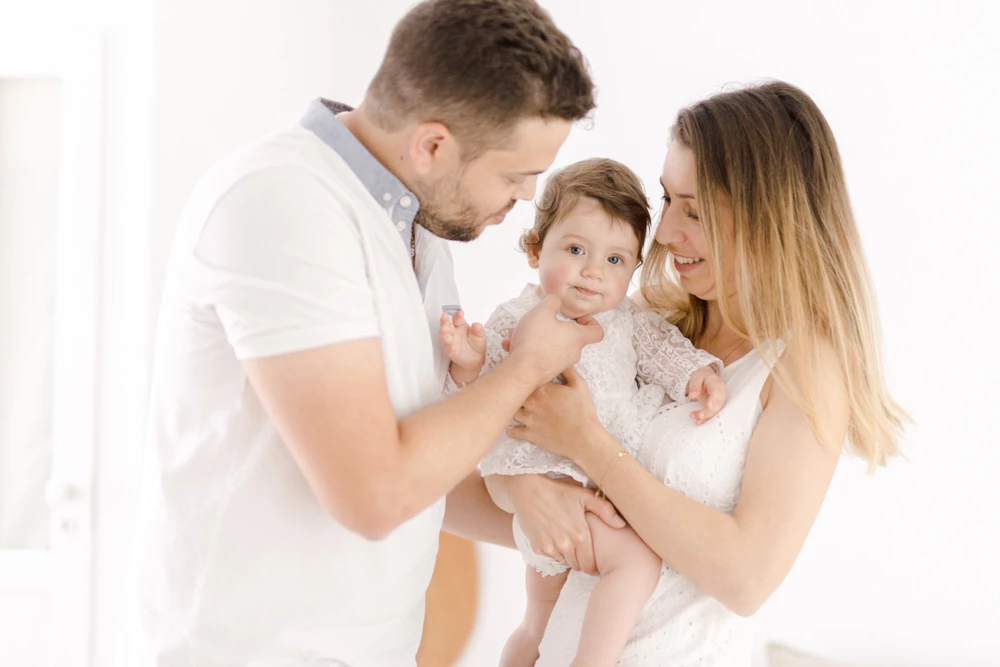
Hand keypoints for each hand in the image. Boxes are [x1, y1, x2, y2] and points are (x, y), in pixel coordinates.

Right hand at [439, 310, 485, 383]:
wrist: (476, 359)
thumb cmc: (476, 343)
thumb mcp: (481, 335)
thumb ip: (478, 329)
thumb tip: (476, 324)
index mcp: (460, 325)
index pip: (457, 318)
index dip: (458, 315)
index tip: (460, 313)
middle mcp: (453, 332)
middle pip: (447, 324)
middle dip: (445, 321)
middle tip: (444, 316)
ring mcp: (450, 341)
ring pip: (444, 336)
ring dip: (443, 333)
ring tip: (443, 330)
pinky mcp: (451, 351)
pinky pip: (448, 348)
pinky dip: (448, 347)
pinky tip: (450, 346)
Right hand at [506, 474, 624, 574]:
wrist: (527, 489)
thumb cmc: (559, 491)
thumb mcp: (584, 496)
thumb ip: (605, 510)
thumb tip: (621, 524)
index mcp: (580, 535)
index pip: (590, 565)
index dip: (593, 566)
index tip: (594, 561)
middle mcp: (565, 545)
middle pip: (578, 566)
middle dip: (582, 561)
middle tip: (582, 551)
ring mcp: (550, 548)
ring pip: (564, 562)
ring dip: (568, 556)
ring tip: (568, 541)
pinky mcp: (537, 547)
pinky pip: (550, 557)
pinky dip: (554, 551)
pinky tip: (555, 537)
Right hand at [507, 295, 603, 386]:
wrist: (522, 371)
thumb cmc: (535, 340)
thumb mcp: (543, 310)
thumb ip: (552, 301)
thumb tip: (556, 301)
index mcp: (577, 338)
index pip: (597, 331)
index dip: (590, 321)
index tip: (576, 317)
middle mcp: (573, 353)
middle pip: (573, 339)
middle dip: (559, 328)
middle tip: (545, 321)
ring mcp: (561, 365)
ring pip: (555, 347)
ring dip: (542, 338)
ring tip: (524, 333)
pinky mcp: (547, 372)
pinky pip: (543, 356)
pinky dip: (533, 350)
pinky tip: (514, 345)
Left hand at [507, 366, 599, 459]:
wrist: (583, 439)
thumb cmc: (583, 411)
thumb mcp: (579, 385)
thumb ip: (567, 370)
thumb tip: (558, 359)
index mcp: (542, 388)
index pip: (526, 376)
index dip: (526, 375)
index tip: (527, 374)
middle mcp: (531, 402)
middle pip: (515, 391)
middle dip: (516, 389)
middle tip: (516, 388)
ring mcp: (528, 419)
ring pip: (512, 410)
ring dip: (515, 408)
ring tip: (517, 407)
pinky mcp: (529, 434)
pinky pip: (513, 431)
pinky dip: (512, 429)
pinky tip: (513, 427)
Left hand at [687, 366, 726, 424]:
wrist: (705, 378)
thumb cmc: (702, 377)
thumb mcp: (696, 378)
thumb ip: (695, 386)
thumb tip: (692, 395)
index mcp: (717, 384)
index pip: (717, 392)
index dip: (714, 400)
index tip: (708, 406)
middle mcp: (720, 393)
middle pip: (718, 404)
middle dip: (709, 412)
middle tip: (699, 416)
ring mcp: (719, 401)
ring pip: (716, 411)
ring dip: (707, 417)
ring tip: (697, 420)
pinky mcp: (715, 406)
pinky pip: (712, 413)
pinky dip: (706, 419)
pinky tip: (698, 422)